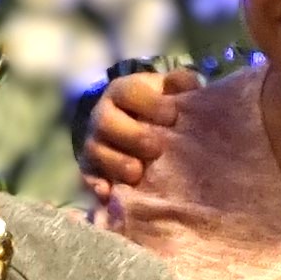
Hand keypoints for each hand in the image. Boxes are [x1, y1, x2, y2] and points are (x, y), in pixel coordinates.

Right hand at [82, 60, 197, 204]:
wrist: (142, 130)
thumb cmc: (162, 109)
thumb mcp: (173, 92)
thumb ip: (182, 85)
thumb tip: (192, 86)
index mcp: (123, 92)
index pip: (128, 92)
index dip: (149, 104)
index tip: (172, 117)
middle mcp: (103, 115)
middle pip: (106, 121)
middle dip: (132, 136)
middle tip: (156, 148)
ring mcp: (95, 143)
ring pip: (96, 151)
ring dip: (116, 163)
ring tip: (138, 173)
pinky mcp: (91, 169)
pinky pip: (89, 177)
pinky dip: (98, 185)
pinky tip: (110, 194)